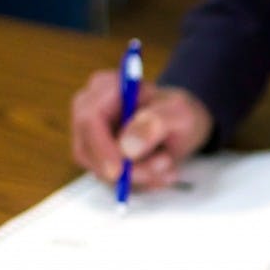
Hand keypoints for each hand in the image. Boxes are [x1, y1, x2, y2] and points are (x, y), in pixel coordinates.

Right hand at [71, 69, 212, 188]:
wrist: (181, 126)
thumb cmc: (178, 112)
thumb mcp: (179, 113)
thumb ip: (156, 123)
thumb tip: (127, 146)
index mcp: (106, 86)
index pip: (89, 119)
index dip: (101, 148)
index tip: (120, 170)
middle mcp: (90, 109)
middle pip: (88, 150)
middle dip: (126, 168)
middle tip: (161, 166)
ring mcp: (91, 136)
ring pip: (100, 170)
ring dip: (139, 176)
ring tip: (167, 163)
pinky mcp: (98, 158)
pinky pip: (111, 181)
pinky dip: (138, 182)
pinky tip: (159, 171)